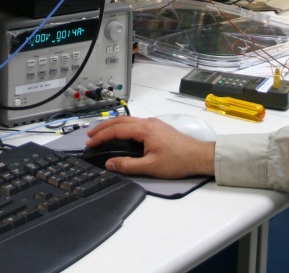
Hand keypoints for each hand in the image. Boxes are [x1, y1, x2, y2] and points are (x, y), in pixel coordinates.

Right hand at [86, 116, 214, 177]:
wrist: (198, 156)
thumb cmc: (178, 161)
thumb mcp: (150, 167)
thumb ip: (128, 165)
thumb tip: (110, 163)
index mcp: (144, 129)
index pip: (116, 130)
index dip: (101, 136)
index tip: (90, 143)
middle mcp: (148, 122)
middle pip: (120, 120)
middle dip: (103, 127)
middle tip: (90, 135)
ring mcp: (153, 123)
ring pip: (127, 120)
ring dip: (112, 125)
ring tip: (101, 132)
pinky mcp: (157, 127)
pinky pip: (135, 122)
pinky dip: (122, 126)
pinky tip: (120, 132)